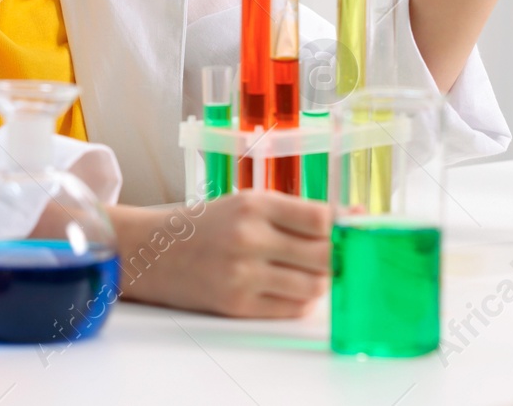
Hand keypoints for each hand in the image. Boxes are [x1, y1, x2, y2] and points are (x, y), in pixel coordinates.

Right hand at [110, 192, 329, 317]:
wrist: (154, 251)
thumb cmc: (205, 225)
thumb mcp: (246, 203)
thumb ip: (293, 213)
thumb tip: (347, 220)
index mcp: (254, 204)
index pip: (320, 219)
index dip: (346, 225)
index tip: (358, 225)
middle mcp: (249, 238)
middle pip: (323, 255)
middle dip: (340, 255)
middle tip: (344, 252)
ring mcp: (243, 275)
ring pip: (313, 286)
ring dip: (322, 280)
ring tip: (313, 270)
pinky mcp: (238, 304)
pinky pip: (291, 309)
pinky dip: (301, 299)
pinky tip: (292, 286)